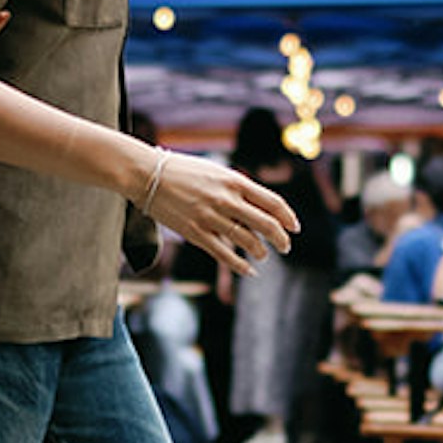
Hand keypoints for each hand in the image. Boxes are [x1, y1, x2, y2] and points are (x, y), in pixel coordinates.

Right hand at [146, 153, 295, 276]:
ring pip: (248, 241)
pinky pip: (224, 254)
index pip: (272, 202)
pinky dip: (240, 266)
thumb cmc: (183, 171)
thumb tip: (258, 206)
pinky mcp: (196, 233)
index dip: (288, 217)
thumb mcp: (216, 172)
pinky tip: (249, 272)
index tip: (295, 227)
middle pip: (266, 224)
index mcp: (234, 181)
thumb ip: (238, 187)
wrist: (147, 174)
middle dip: (281, 239)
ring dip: (261, 251)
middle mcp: (227, 200)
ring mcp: (211, 218)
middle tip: (285, 247)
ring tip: (263, 255)